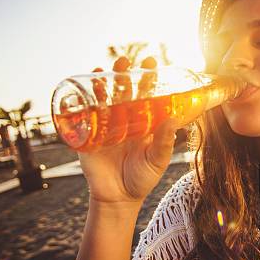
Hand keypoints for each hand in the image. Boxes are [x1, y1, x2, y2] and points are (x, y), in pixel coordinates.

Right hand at [78, 56, 180, 203]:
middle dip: (124, 74)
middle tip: (127, 61)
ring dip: (103, 82)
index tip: (152, 63)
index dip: (148, 79)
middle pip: (123, 91)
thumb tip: (175, 119)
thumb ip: (164, 142)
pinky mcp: (89, 136)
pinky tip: (86, 87)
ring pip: (103, 98)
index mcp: (142, 122)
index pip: (146, 95)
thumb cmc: (141, 179)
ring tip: (106, 69)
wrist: (117, 198)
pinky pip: (85, 115)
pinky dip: (85, 100)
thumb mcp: (157, 160)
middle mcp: (124, 120)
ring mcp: (105, 126)